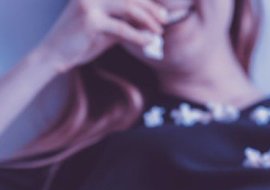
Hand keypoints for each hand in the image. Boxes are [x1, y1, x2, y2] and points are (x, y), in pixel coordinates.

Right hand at [37, 0, 167, 73]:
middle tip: (165, 19)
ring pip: (128, 7)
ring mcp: (89, 3)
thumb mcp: (105, 31)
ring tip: (159, 31)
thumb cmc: (80, 42)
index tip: (161, 11)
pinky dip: (138, 35)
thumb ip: (123, 24)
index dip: (146, 1)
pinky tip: (149, 41)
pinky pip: (121, 28)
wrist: (55, 55)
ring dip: (147, 20)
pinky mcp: (90, 20)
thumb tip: (147, 27)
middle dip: (151, 8)